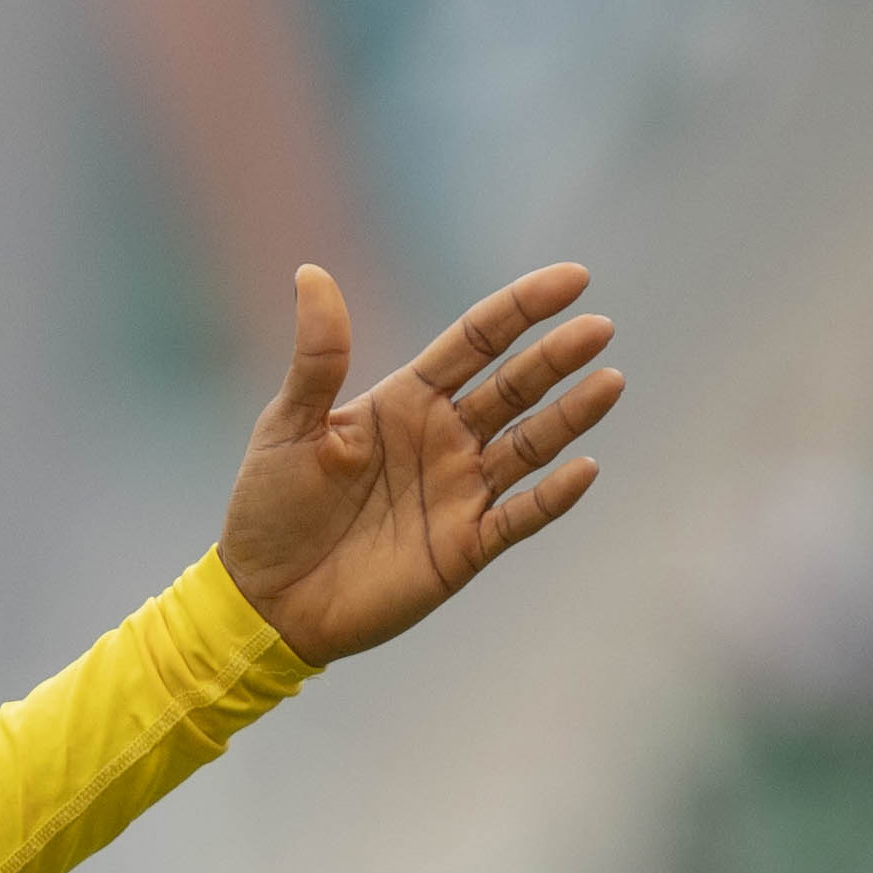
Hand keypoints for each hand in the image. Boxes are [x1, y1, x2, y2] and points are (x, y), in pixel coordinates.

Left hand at [216, 262, 621, 663]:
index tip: (572, 278)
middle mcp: (444, 439)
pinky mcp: (465, 546)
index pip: (476, 342)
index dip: (521, 309)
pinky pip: (520, 516)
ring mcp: (460, 492)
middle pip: (514, 387)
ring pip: (530, 445)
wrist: (262, 600)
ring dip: (570, 416)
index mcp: (406, 402)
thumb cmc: (269, 509)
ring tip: (610, 382)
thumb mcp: (288, 426)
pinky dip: (553, 496)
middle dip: (556, 357)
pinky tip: (584, 468)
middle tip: (598, 328)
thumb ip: (317, 357)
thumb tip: (311, 272)